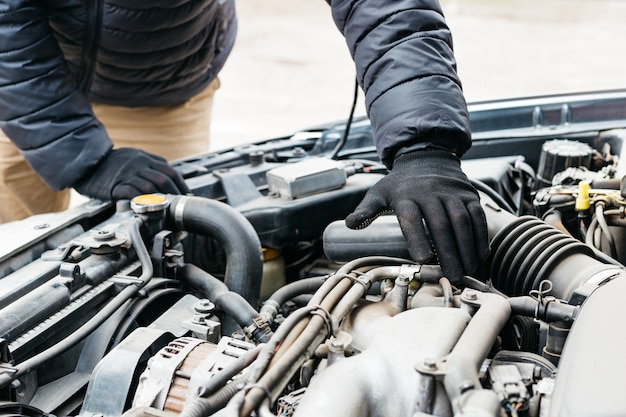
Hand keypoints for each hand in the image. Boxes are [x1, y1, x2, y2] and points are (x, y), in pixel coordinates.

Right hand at [74, 148, 189, 200]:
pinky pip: (132, 193)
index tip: (187, 194)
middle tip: (180, 205)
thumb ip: (151, 162)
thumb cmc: (112, 163)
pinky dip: (143, 201)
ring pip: (150, 186)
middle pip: (164, 179)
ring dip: (161, 199)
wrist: (87, 164)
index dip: (181, 184)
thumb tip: (168, 170)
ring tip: (168, 208)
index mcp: (145, 158)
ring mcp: (127, 175)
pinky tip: (149, 208)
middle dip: (175, 193)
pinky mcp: (116, 185)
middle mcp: (139, 165)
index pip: (170, 170)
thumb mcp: (134, 156)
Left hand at [345, 149, 488, 282]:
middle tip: (453, 277)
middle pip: (441, 225)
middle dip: (448, 253)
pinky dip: (481, 236)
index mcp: (405, 196)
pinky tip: (480, 255)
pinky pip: (477, 216)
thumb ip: (366, 210)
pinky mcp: (468, 194)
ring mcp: (452, 193)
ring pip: (462, 221)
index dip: (417, 238)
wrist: (426, 157)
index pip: (411, 218)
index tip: (422, 260)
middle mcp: (430, 193)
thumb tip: (349, 224)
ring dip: (467, 248)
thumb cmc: (399, 183)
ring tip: (467, 271)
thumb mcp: (378, 193)